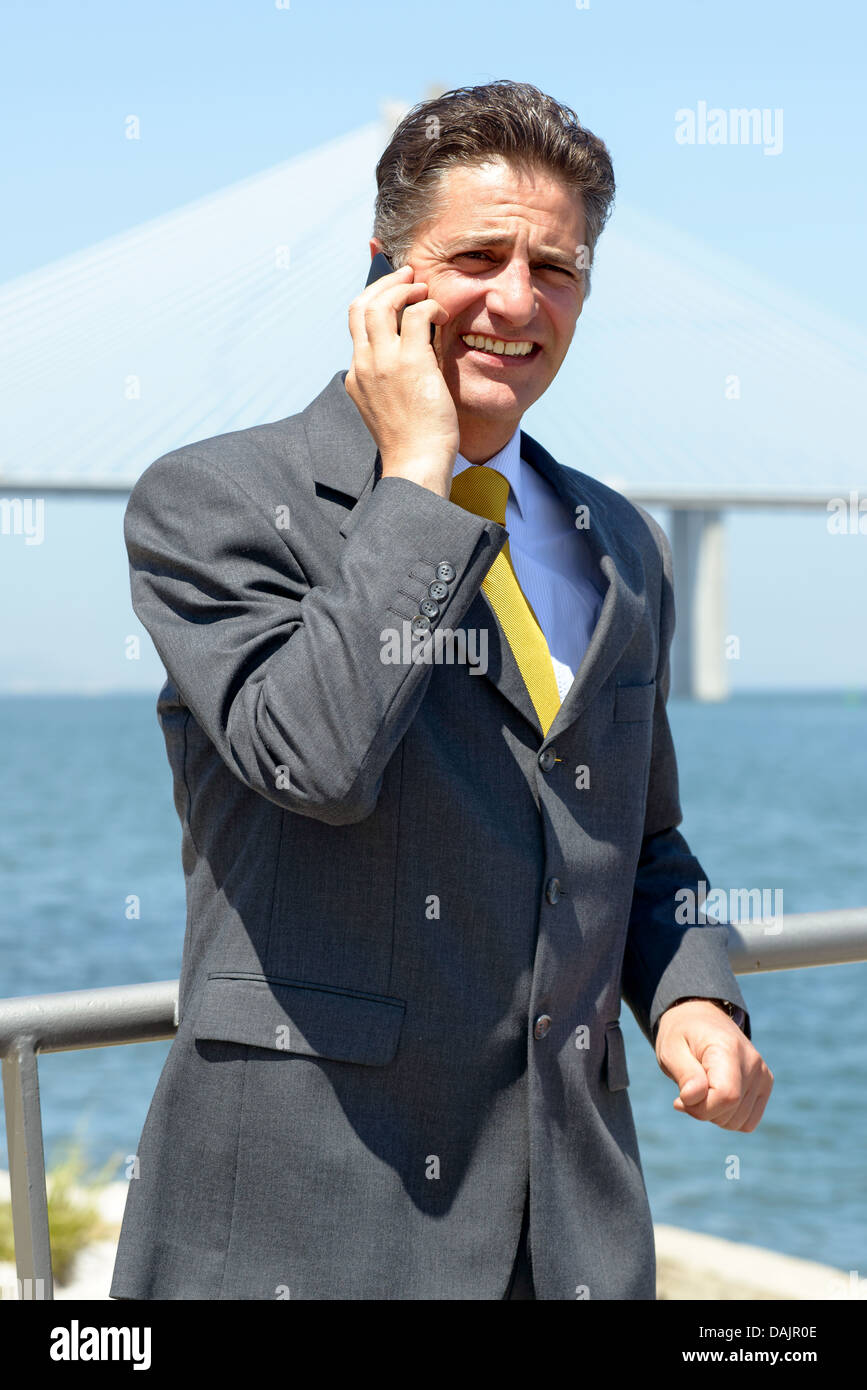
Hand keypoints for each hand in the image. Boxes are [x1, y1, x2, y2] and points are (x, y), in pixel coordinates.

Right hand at [344, 263, 458, 497]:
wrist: (416, 462)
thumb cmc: (413, 441)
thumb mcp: (391, 406)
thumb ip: (392, 378)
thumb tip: (414, 352)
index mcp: (357, 376)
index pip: (356, 323)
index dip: (371, 297)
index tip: (390, 288)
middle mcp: (364, 365)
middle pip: (362, 305)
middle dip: (385, 283)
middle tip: (409, 275)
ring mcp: (384, 362)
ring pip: (383, 303)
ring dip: (405, 288)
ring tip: (424, 289)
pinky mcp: (409, 363)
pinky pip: (416, 314)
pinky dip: (429, 305)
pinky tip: (442, 314)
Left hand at [655, 999, 773, 1130]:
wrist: (701, 1018)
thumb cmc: (682, 1035)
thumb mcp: (671, 1049)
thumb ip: (685, 1074)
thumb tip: (693, 1097)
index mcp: (729, 1049)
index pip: (726, 1097)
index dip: (700, 1108)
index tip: (680, 1099)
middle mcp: (753, 1062)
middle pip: (731, 1113)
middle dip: (703, 1111)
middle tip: (687, 1091)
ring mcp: (762, 1074)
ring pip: (740, 1122)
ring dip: (715, 1115)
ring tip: (702, 1091)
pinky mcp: (765, 1084)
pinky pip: (748, 1122)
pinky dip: (729, 1118)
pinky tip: (715, 1099)